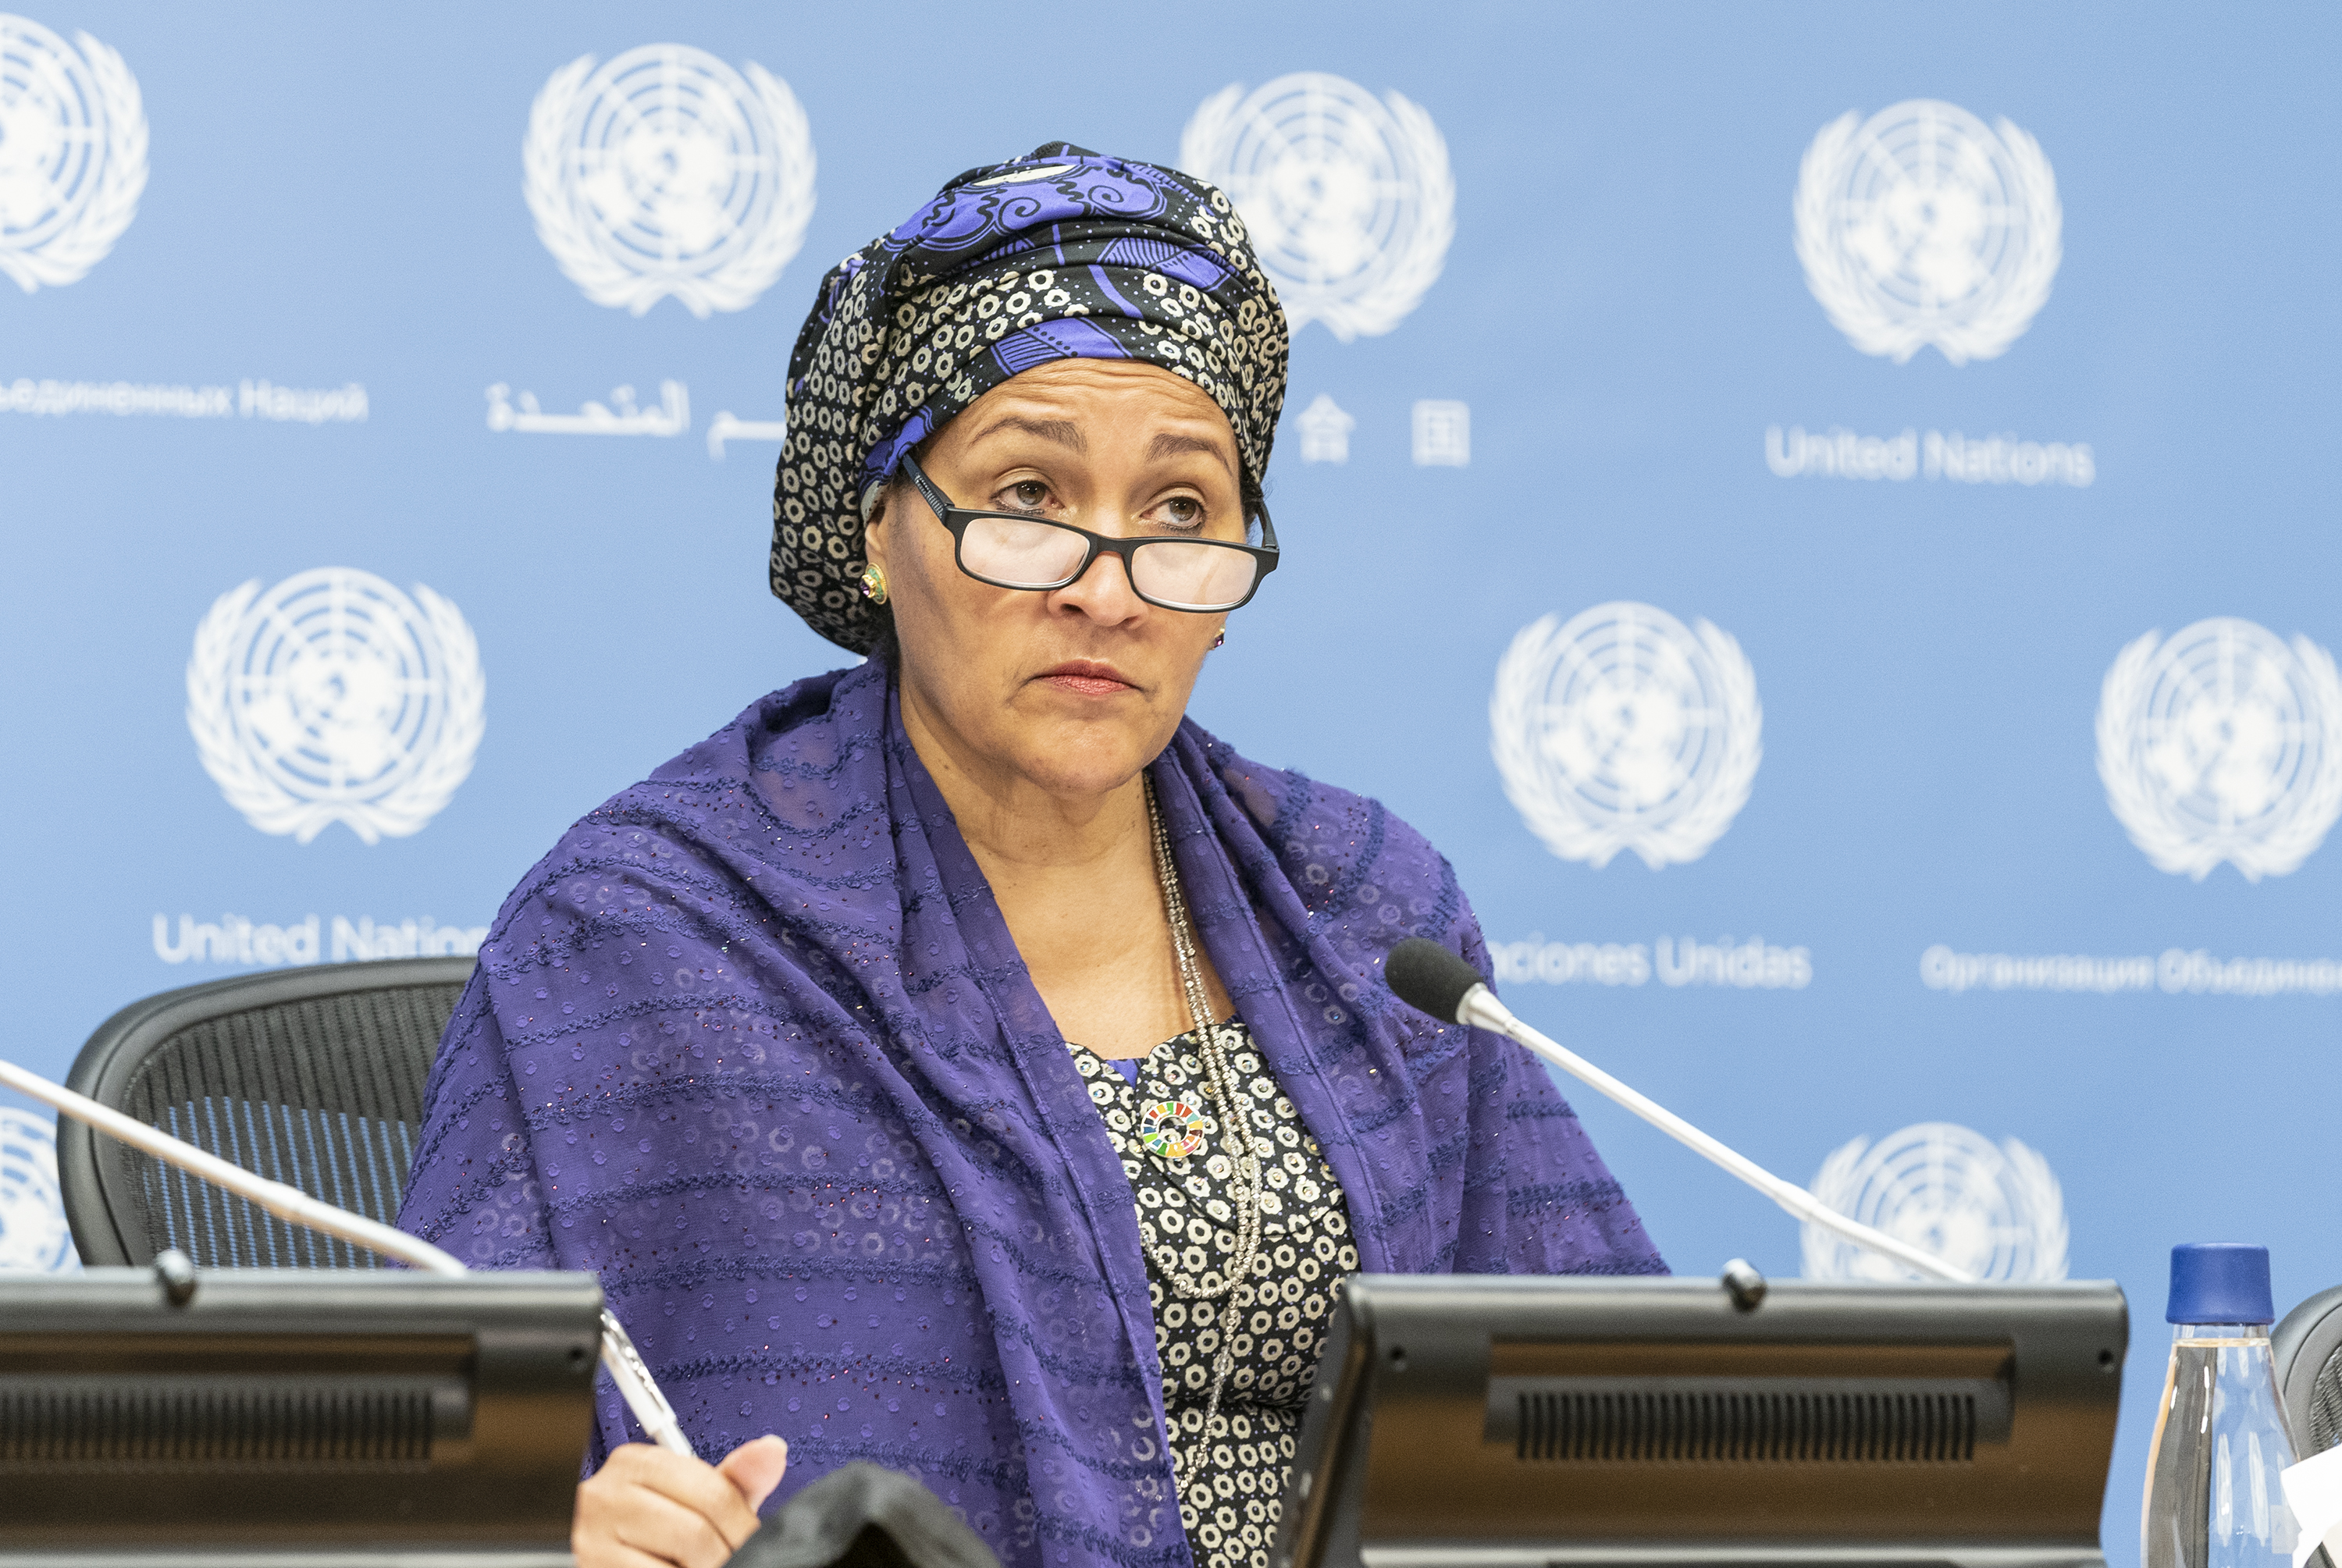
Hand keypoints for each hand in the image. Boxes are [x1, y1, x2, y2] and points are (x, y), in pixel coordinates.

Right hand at [572, 1435, 789, 1567]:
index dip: (742, 1527)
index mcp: (636, 1464)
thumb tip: (773, 1450)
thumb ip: (732, 1482)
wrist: (594, 1560)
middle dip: (721, 1556)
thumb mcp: (688, 1499)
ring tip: (691, 1565)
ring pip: (677, 1566)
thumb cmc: (646, 1531)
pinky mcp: (588, 1567)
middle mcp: (605, 1496)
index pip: (713, 1493)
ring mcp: (590, 1538)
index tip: (747, 1542)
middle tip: (725, 1560)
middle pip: (696, 1534)